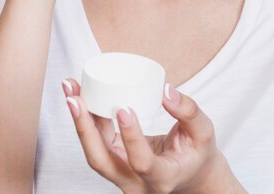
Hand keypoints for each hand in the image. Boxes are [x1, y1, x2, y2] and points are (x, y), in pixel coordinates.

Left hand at [61, 77, 228, 193]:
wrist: (191, 175)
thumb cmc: (196, 153)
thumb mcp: (203, 132)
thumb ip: (189, 110)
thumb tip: (166, 89)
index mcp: (162, 178)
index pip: (141, 162)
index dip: (131, 137)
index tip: (123, 108)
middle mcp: (136, 183)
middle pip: (101, 161)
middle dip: (84, 128)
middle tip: (74, 98)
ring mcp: (121, 176)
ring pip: (93, 152)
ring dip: (79, 119)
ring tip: (70, 89)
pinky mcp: (114, 162)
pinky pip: (96, 142)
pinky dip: (85, 118)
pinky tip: (78, 96)